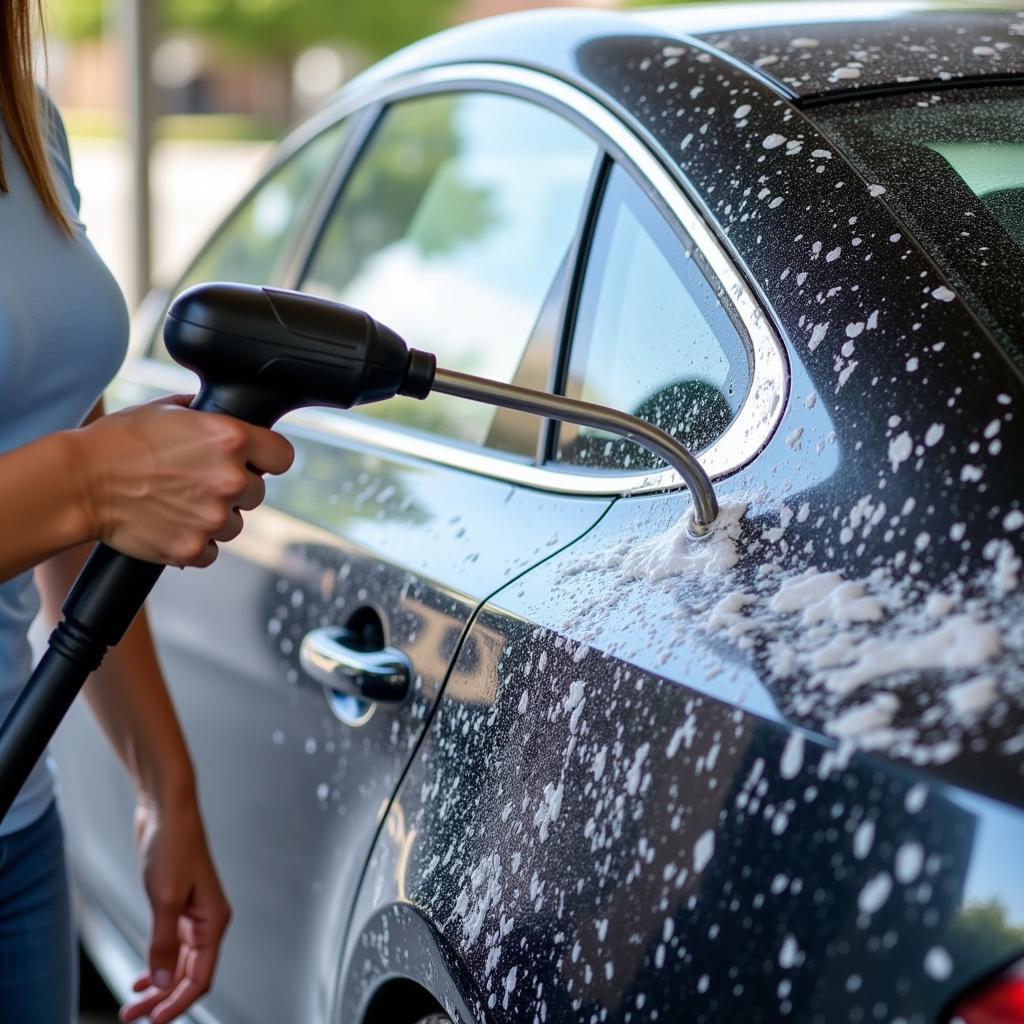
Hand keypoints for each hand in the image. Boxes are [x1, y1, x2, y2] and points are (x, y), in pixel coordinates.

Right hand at [71, 395, 293, 567]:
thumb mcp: (168, 410)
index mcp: (231, 439)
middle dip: (234, 489)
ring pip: (236, 524)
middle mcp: (229, 479)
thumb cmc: (118, 443)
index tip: (255, 462)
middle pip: (257, 493)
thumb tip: (224, 415)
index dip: (267, 459)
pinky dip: (195, 542)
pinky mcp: (194, 547)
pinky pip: (211, 550)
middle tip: (197, 482)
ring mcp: (214, 517)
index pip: (283, 456)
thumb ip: (208, 415)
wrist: (80, 482)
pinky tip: (171, 523)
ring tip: (178, 502)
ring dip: (215, 517)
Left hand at [120, 796, 231, 1023]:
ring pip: (179, 963)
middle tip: (132, 1016)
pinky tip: (141, 977)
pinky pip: (171, 946)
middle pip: (190, 974)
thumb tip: (163, 985)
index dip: (178, 1003)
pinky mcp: (178, 906)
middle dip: (163, 999)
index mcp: (214, 920)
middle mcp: (208, 920)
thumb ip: (164, 945)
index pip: (201, 976)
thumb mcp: (164, 900)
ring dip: (158, 985)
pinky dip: (157, 964)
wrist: (167, 811)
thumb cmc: (172, 847)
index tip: (153, 1021)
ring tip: (131, 1003)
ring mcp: (193, 914)